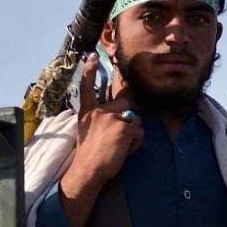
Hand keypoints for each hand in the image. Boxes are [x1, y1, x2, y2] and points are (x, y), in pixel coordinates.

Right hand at [58, 53, 143, 226]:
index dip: (90, 70)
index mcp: (87, 111)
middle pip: (125, 103)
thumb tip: (121, 115)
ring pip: (135, 119)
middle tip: (117, 135)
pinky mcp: (124, 128)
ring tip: (118, 146)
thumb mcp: (88, 130)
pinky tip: (123, 150)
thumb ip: (100, 119)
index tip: (92, 56)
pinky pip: (139, 132)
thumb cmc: (90, 155)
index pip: (87, 87)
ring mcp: (111, 118)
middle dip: (128, 117)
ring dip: (132, 134)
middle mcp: (99, 111)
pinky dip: (136, 143)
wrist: (87, 170)